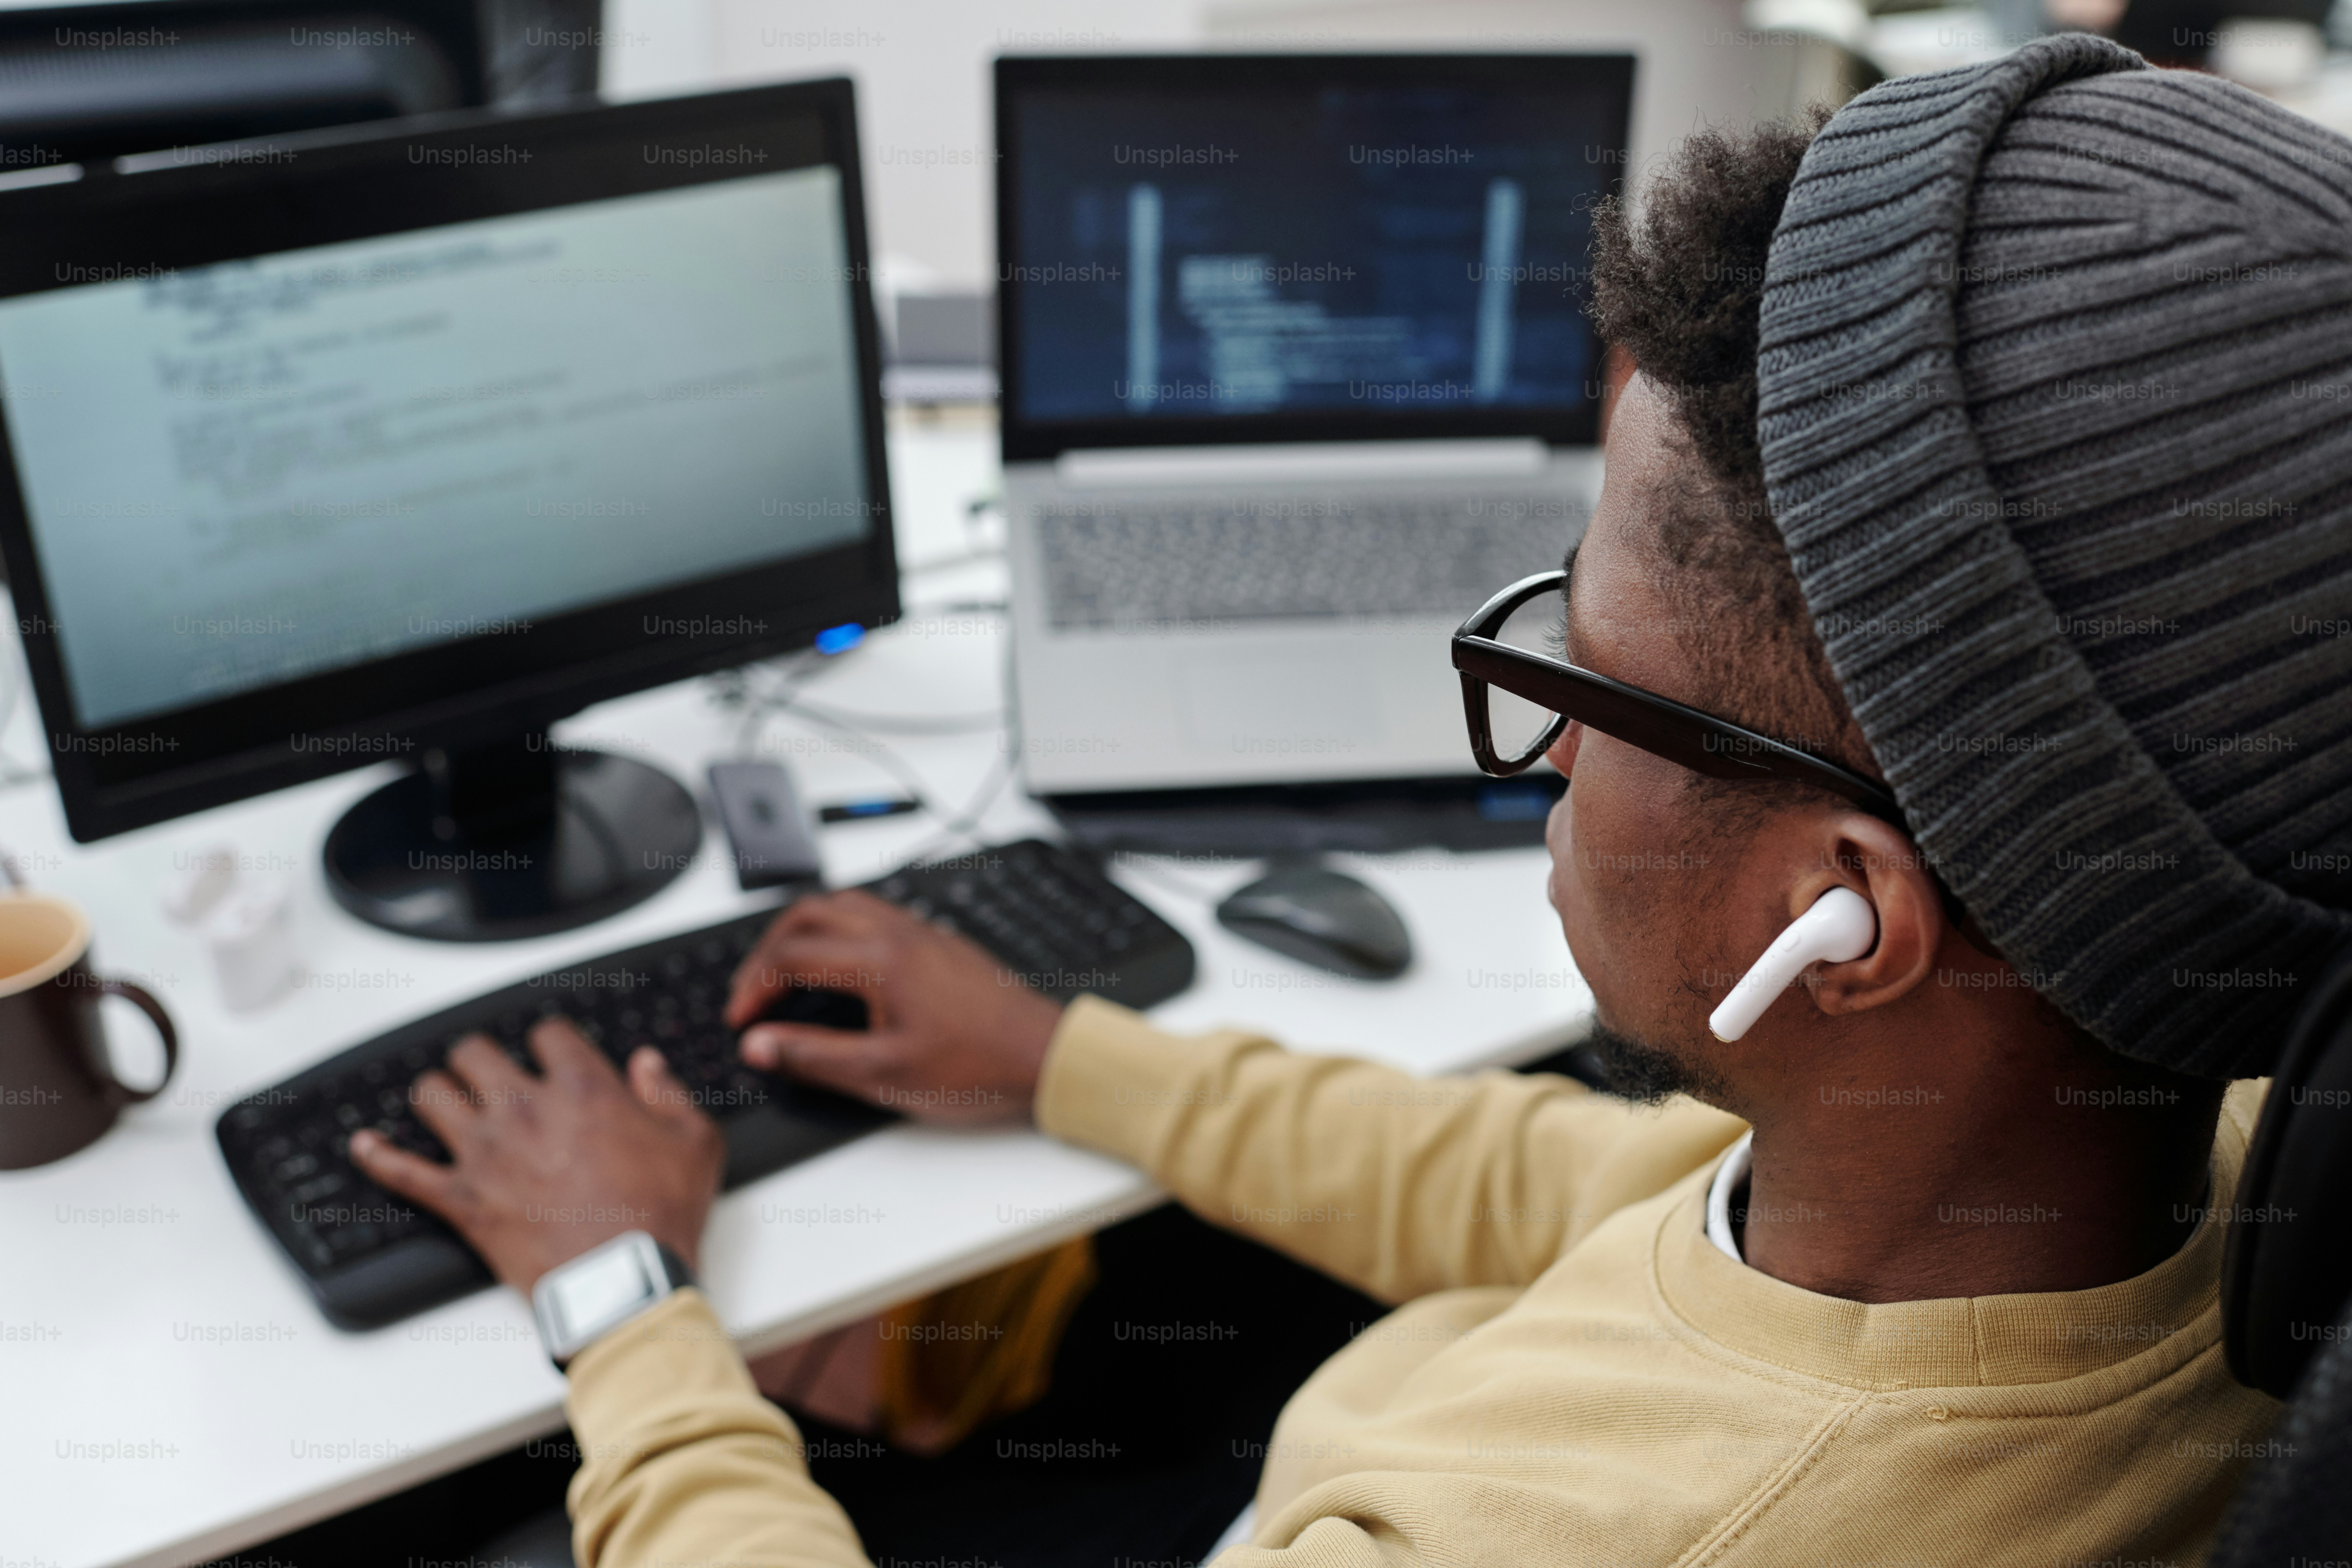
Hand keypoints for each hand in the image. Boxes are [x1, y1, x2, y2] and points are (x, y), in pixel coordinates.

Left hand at [348, 1020, 725, 1295]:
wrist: (621, 1282)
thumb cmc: (660, 1214)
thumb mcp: (695, 1143)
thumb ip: (669, 1094)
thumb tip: (647, 1065)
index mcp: (582, 1088)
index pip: (546, 1034)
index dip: (549, 1042)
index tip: (553, 1056)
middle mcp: (524, 1110)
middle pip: (474, 1054)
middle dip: (482, 1059)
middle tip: (491, 1074)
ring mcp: (485, 1153)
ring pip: (432, 1096)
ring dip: (438, 1094)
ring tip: (446, 1102)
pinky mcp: (461, 1199)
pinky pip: (400, 1171)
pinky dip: (377, 1156)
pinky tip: (364, 1145)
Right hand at [724, 889, 1063, 1123]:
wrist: (1043, 1057)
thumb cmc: (977, 1067)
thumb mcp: (884, 1074)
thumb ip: (814, 1057)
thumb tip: (759, 1045)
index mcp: (881, 961)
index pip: (792, 955)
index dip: (754, 986)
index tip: (742, 1019)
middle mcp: (899, 934)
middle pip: (810, 914)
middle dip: (768, 949)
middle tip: (751, 989)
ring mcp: (921, 933)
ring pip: (844, 904)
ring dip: (804, 930)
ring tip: (783, 970)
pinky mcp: (938, 943)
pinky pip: (876, 915)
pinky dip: (841, 928)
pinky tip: (839, 966)